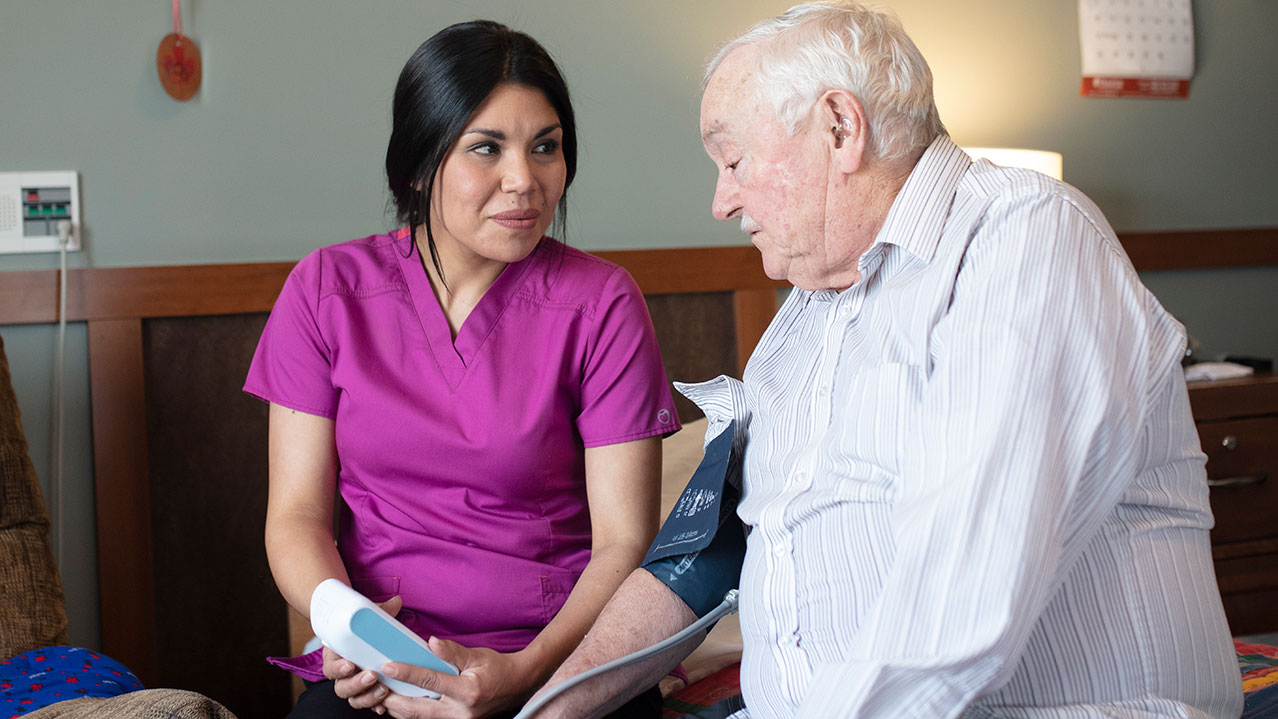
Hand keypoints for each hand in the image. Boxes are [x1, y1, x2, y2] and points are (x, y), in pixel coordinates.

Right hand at [328, 596, 402, 714]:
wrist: (361, 637)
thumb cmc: (362, 627)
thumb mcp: (369, 617)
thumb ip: (381, 610)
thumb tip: (396, 601)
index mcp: (336, 655)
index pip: (330, 667)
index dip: (338, 668)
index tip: (350, 664)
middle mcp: (342, 674)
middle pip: (341, 687)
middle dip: (356, 684)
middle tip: (372, 675)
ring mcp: (353, 684)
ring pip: (353, 698)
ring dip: (367, 696)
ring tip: (383, 690)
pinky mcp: (366, 692)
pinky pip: (366, 703)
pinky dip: (374, 706)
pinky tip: (383, 706)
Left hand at [379, 638, 537, 718]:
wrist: (517, 686)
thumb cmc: (497, 668)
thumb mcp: (477, 655)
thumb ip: (453, 651)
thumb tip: (431, 642)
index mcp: (468, 691)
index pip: (430, 682)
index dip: (407, 674)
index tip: (388, 666)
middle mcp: (460, 711)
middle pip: (417, 709)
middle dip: (392, 700)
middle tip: (374, 686)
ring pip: (418, 718)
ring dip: (396, 709)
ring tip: (379, 695)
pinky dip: (408, 713)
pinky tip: (396, 703)